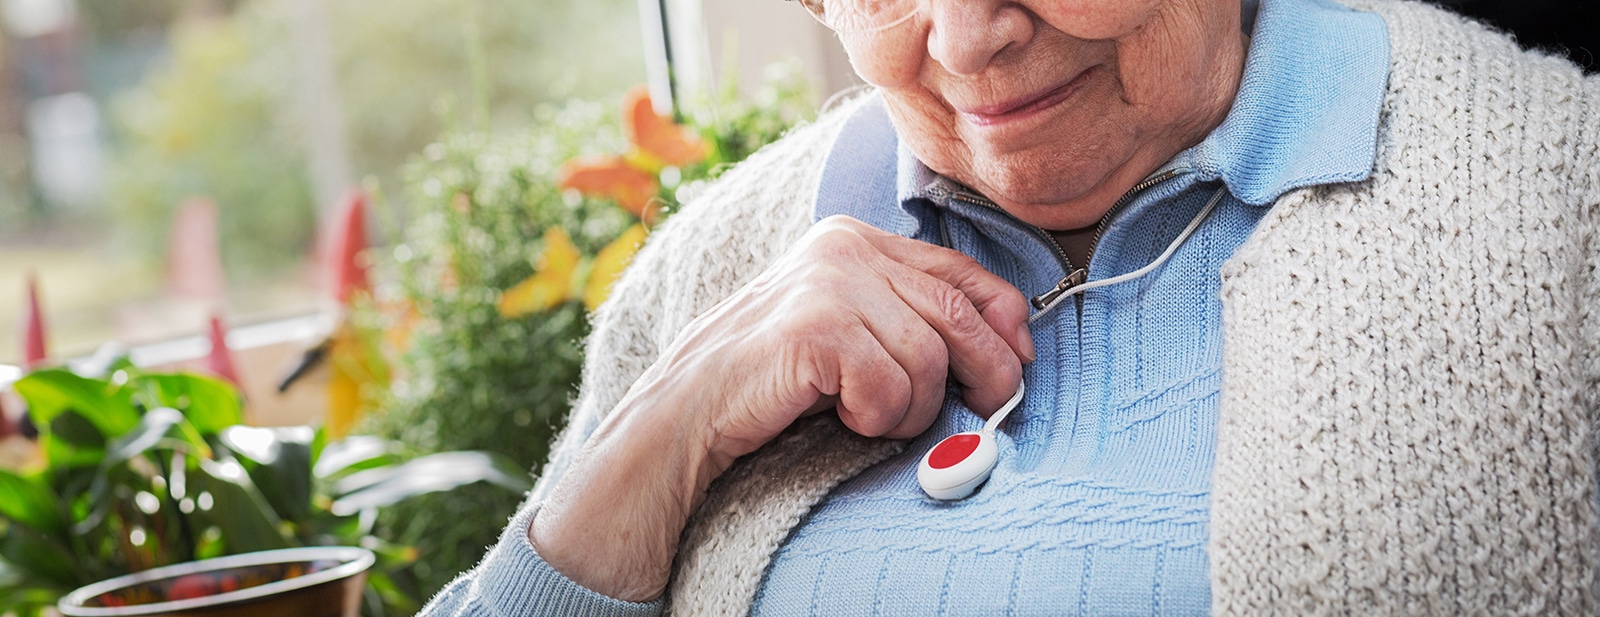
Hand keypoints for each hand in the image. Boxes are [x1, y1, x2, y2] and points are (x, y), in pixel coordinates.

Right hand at [529, 215, 1033, 600]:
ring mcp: (828, 283)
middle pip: (957, 312)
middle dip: (985, 370)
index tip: (1020, 359)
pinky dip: (875, 419)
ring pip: (928, 360)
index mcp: (854, 239)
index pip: (960, 268)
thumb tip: (1006, 342)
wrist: (687, 411)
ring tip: (864, 415)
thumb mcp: (846, 328)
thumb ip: (907, 316)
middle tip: (986, 410)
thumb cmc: (771, 380)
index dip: (1004, 317)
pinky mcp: (817, 328)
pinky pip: (891, 389)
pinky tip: (838, 417)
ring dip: (908, 408)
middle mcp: (843, 248)